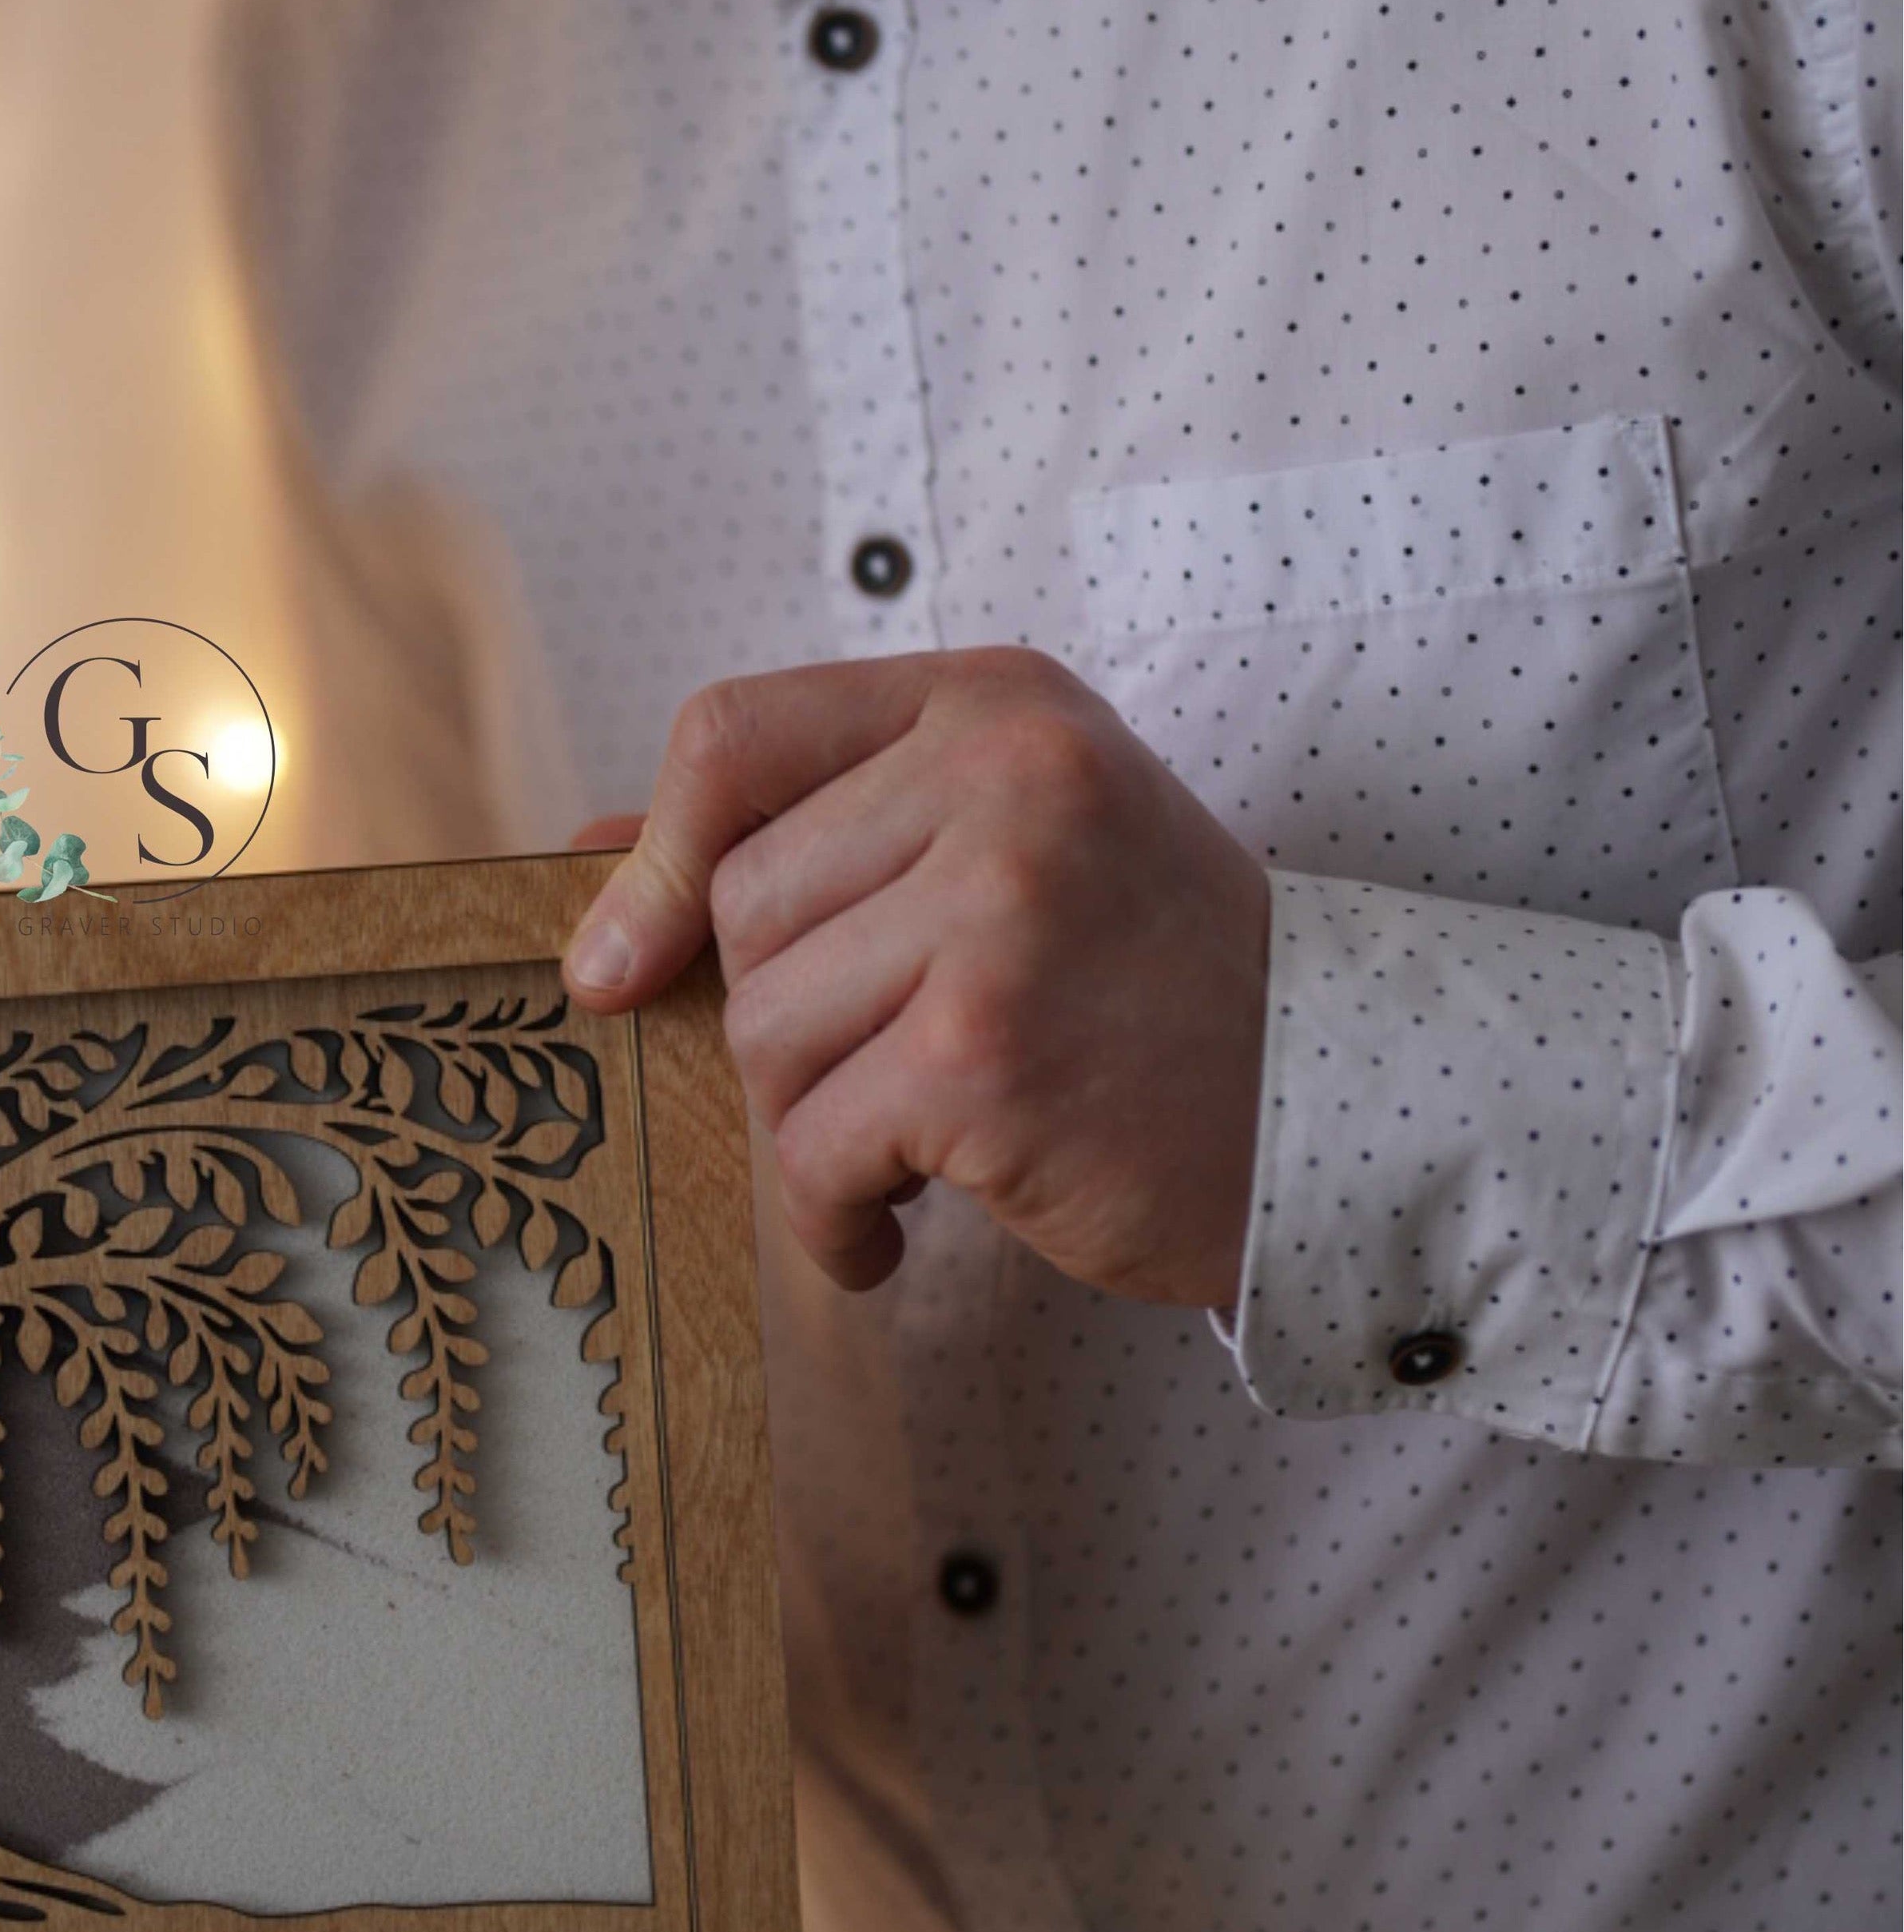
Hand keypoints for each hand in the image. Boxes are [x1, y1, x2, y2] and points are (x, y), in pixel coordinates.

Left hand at [564, 652, 1268, 1305]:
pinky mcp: (987, 1053)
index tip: (620, 963)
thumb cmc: (1151, 985)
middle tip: (886, 1078)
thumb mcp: (1003, 848)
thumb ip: (812, 832)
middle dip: (782, 1023)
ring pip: (766, 1031)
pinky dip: (838, 1215)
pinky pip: (817, 1146)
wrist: (1341, 1107)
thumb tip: (590, 858)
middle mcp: (1000, 778)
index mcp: (993, 703)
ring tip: (920, 1146)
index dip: (654, 856)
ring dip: (815, 1125)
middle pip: (741, 907)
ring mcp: (997, 912)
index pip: (734, 733)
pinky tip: (902, 1229)